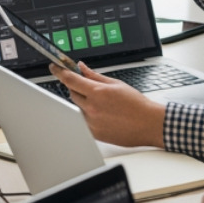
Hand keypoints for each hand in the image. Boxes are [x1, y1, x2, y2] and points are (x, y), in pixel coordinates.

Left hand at [48, 61, 164, 146]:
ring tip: (103, 104)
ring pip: (77, 108)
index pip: (70, 80)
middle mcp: (92, 108)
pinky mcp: (94, 134)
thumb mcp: (116, 84)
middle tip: (89, 87)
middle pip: (72, 94)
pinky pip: (83, 121)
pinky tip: (103, 115)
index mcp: (98, 93)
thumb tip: (82, 68)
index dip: (60, 72)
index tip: (54, 68)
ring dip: (83, 103)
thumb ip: (95, 76)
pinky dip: (88, 115)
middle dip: (77, 88)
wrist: (148, 124)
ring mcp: (92, 123)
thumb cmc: (137, 105)